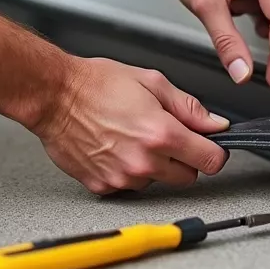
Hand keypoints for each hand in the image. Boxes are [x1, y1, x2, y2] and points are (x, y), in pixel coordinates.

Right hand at [36, 56, 230, 194]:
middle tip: (165, 136)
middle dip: (184, 159)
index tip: (209, 147)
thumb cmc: (96, 85)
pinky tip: (115, 148)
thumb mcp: (152, 82)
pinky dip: (127, 171)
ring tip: (132, 137)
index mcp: (162, 134)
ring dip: (154, 165)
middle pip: (187, 177)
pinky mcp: (103, 186)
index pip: (211, 161)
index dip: (214, 152)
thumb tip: (214, 124)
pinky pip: (129, 186)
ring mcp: (122, 177)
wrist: (54, 96)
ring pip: (157, 182)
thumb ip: (189, 107)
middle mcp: (144, 161)